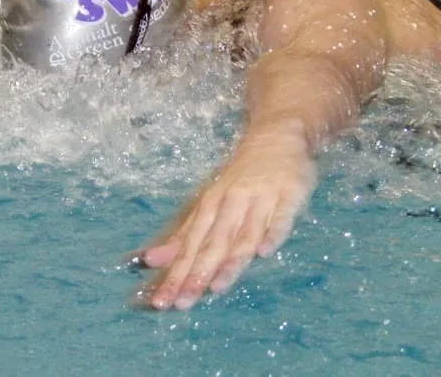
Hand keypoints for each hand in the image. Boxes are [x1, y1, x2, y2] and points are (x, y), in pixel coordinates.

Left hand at [136, 129, 315, 309]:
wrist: (275, 136)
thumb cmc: (240, 177)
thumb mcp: (209, 202)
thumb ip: (185, 234)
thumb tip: (151, 260)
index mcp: (210, 206)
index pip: (190, 246)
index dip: (176, 274)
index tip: (161, 302)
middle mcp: (231, 202)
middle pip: (212, 243)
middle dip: (196, 274)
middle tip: (181, 303)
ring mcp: (260, 198)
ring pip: (244, 234)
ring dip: (230, 261)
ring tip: (216, 288)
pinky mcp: (289, 194)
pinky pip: (281, 217)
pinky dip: (273, 233)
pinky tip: (266, 252)